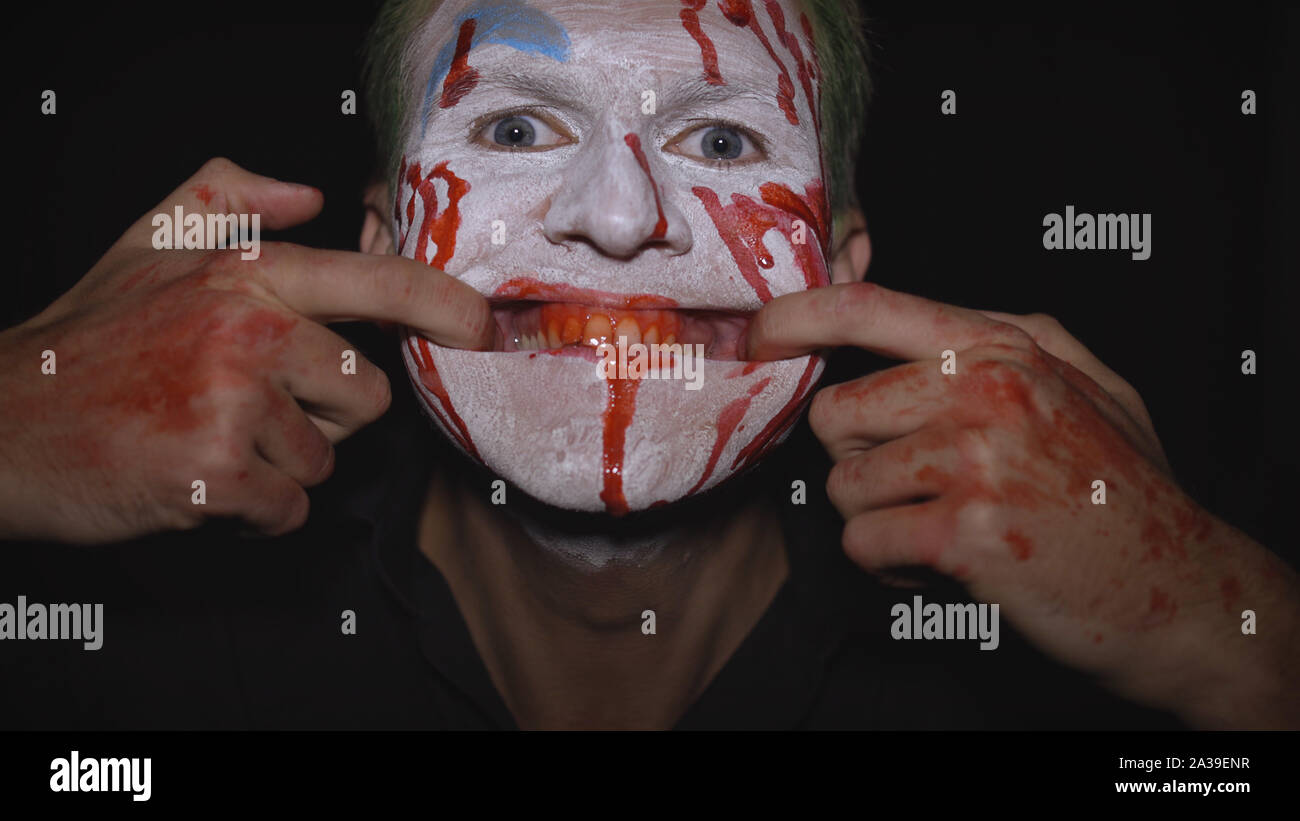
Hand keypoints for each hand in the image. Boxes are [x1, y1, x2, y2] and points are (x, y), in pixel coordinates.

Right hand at [0, 158, 493, 543]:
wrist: (3, 427)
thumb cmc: (84, 342)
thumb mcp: (145, 244)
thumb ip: (224, 198)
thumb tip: (309, 196)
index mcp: (245, 278)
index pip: (375, 283)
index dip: (444, 305)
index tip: (483, 326)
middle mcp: (249, 332)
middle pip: (367, 395)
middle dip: (321, 416)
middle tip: (244, 407)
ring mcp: (234, 403)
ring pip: (325, 459)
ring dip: (278, 465)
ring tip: (208, 439)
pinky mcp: (218, 473)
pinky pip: (290, 508)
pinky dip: (253, 511)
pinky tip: (200, 480)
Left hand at [746, 281, 1299, 727]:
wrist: (1179, 586)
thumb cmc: (1120, 485)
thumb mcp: (1083, 379)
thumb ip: (998, 337)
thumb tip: (888, 310)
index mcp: (1003, 346)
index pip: (870, 308)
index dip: (798, 315)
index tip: (759, 333)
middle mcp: (985, 388)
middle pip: (834, 413)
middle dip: (860, 461)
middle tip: (920, 486)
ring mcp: (976, 456)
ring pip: (842, 484)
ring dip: (879, 519)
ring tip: (944, 526)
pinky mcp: (966, 530)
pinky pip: (862, 541)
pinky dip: (890, 566)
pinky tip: (947, 563)